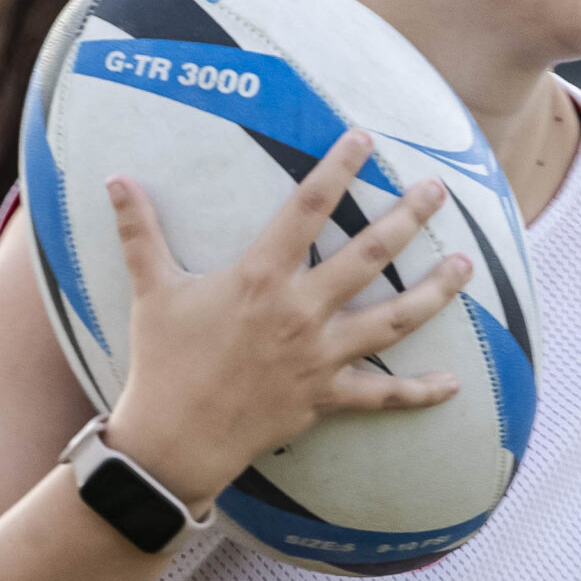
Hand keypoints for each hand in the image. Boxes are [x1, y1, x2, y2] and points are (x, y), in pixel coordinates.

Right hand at [99, 129, 471, 509]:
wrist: (173, 440)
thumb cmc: (162, 361)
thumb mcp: (151, 290)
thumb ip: (140, 231)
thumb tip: (114, 178)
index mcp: (261, 278)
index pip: (307, 209)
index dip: (338, 169)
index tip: (365, 140)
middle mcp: (300, 311)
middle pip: (369, 255)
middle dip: (408, 217)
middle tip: (439, 190)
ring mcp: (319, 356)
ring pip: (393, 319)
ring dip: (434, 292)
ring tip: (466, 266)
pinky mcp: (326, 397)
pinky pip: (383, 396)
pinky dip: (420, 392)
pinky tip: (454, 383)